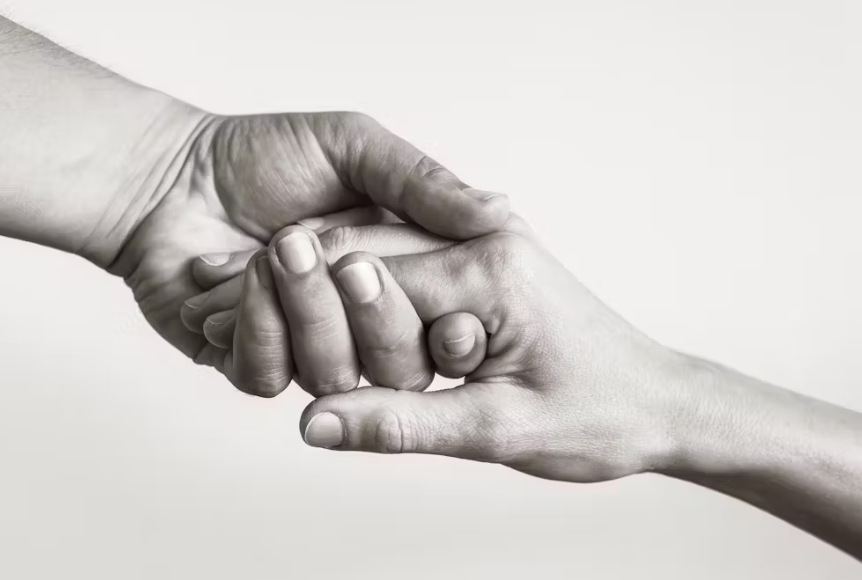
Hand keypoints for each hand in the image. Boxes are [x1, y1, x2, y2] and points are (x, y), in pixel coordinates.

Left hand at [108, 112, 509, 360]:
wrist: (168, 175)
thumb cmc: (260, 154)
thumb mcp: (352, 146)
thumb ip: (421, 182)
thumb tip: (499, 210)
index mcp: (394, 274)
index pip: (441, 318)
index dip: (437, 306)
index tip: (408, 266)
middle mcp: (357, 321)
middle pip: (397, 364)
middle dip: (366, 311)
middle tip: (325, 249)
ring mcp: (304, 348)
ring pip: (333, 375)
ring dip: (305, 312)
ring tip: (274, 248)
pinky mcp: (252, 363)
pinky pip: (268, 376)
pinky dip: (253, 326)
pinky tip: (226, 278)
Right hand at [288, 227, 688, 482]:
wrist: (659, 405)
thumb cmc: (598, 416)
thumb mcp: (496, 431)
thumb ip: (399, 423)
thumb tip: (315, 424)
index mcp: (486, 268)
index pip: (364, 279)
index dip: (331, 329)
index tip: (317, 369)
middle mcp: (483, 238)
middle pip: (363, 256)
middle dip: (341, 319)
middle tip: (356, 372)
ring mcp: (485, 244)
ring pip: (379, 261)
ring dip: (365, 318)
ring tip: (396, 371)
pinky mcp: (484, 263)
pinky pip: (408, 273)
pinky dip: (388, 314)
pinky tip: (401, 353)